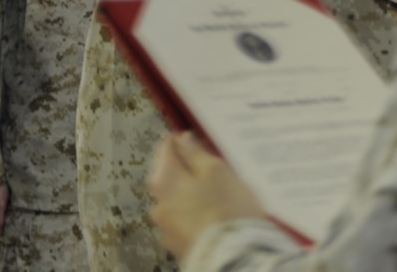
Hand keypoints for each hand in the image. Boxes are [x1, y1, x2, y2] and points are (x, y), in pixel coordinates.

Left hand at [147, 132, 264, 259]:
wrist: (236, 257)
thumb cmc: (227, 210)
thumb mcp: (216, 170)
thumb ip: (195, 153)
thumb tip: (183, 140)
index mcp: (163, 182)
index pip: (166, 148)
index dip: (183, 141)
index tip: (199, 140)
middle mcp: (159, 206)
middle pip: (172, 177)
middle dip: (191, 171)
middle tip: (216, 169)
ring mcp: (168, 229)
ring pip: (180, 201)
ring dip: (195, 195)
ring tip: (222, 197)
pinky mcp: (180, 246)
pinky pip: (188, 222)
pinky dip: (199, 216)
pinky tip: (217, 216)